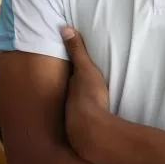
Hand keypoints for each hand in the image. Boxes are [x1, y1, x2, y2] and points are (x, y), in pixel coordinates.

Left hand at [62, 27, 109, 158]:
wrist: (92, 131)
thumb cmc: (89, 97)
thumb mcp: (86, 70)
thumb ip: (77, 51)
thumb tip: (64, 28)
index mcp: (72, 89)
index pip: (72, 79)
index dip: (75, 74)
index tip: (78, 70)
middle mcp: (70, 105)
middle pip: (75, 96)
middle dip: (79, 93)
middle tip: (88, 89)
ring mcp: (76, 122)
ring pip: (80, 112)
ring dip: (86, 110)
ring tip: (94, 107)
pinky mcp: (86, 135)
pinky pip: (90, 127)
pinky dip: (93, 124)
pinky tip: (100, 126)